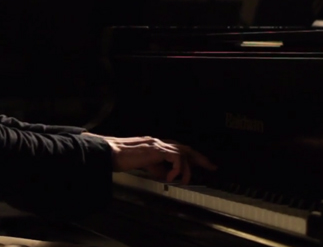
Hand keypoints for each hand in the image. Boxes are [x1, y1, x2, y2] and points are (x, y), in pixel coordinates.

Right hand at [83, 133, 216, 184]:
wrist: (110, 154)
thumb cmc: (122, 159)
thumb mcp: (145, 166)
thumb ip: (158, 168)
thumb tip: (169, 175)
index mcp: (156, 145)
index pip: (179, 149)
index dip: (192, 157)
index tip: (203, 165)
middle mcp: (159, 142)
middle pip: (186, 147)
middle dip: (200, 158)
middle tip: (212, 166)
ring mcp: (157, 144)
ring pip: (182, 153)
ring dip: (186, 169)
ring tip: (182, 181)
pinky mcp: (156, 148)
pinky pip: (175, 157)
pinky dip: (176, 169)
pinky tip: (170, 178)